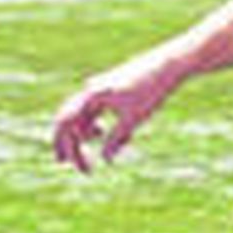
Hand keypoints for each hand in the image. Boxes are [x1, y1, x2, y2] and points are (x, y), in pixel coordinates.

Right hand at [52, 62, 173, 174]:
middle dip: (67, 142)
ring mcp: (100, 88)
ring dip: (81, 134)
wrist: (168, 63)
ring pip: (82, 115)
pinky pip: (94, 109)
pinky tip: (102, 133)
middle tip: (63, 163)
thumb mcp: (134, 118)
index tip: (82, 168)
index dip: (69, 147)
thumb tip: (106, 159)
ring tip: (84, 154)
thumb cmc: (152, 89)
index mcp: (93, 94)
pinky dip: (94, 124)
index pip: (68, 123)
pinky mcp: (110, 88)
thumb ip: (117, 138)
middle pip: (69, 118)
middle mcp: (92, 89)